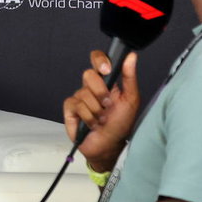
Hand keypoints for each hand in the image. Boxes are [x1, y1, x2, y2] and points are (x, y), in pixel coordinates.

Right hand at [62, 49, 140, 171]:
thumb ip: (129, 77)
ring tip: (102, 119)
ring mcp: (79, 97)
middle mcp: (90, 87)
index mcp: (106, 81)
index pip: (97, 60)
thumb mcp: (131, 100)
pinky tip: (92, 124)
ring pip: (84, 93)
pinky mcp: (70, 109)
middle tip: (108, 106)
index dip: (99, 60)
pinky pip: (76, 106)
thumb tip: (131, 56)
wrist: (110, 145)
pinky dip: (88, 117)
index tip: (107, 70)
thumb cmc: (121, 124)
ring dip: (97, 110)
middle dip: (101, 93)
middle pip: (88, 75)